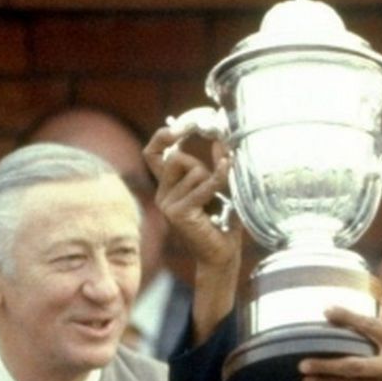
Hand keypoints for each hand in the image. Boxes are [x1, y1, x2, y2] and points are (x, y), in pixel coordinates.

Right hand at [143, 127, 242, 342]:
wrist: (223, 255)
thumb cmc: (223, 223)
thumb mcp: (220, 188)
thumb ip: (216, 166)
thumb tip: (221, 141)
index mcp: (167, 188)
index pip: (153, 154)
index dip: (163, 137)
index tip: (182, 125)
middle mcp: (162, 195)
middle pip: (178, 159)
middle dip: (202, 166)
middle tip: (216, 189)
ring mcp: (167, 205)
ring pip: (194, 171)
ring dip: (213, 182)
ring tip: (217, 205)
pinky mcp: (178, 213)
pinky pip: (202, 185)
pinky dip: (218, 179)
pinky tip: (228, 170)